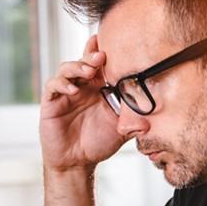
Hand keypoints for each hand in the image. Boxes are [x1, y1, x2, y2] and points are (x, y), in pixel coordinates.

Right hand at [39, 35, 129, 171]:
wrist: (78, 163)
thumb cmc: (98, 144)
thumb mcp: (121, 132)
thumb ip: (136, 123)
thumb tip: (154, 120)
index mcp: (98, 89)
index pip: (100, 64)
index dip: (103, 52)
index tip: (111, 42)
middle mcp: (82, 87)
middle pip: (84, 61)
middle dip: (91, 55)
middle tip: (101, 56)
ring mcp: (66, 94)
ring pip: (67, 69)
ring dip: (77, 66)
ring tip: (88, 72)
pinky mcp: (52, 103)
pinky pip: (53, 86)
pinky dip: (61, 84)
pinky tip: (72, 90)